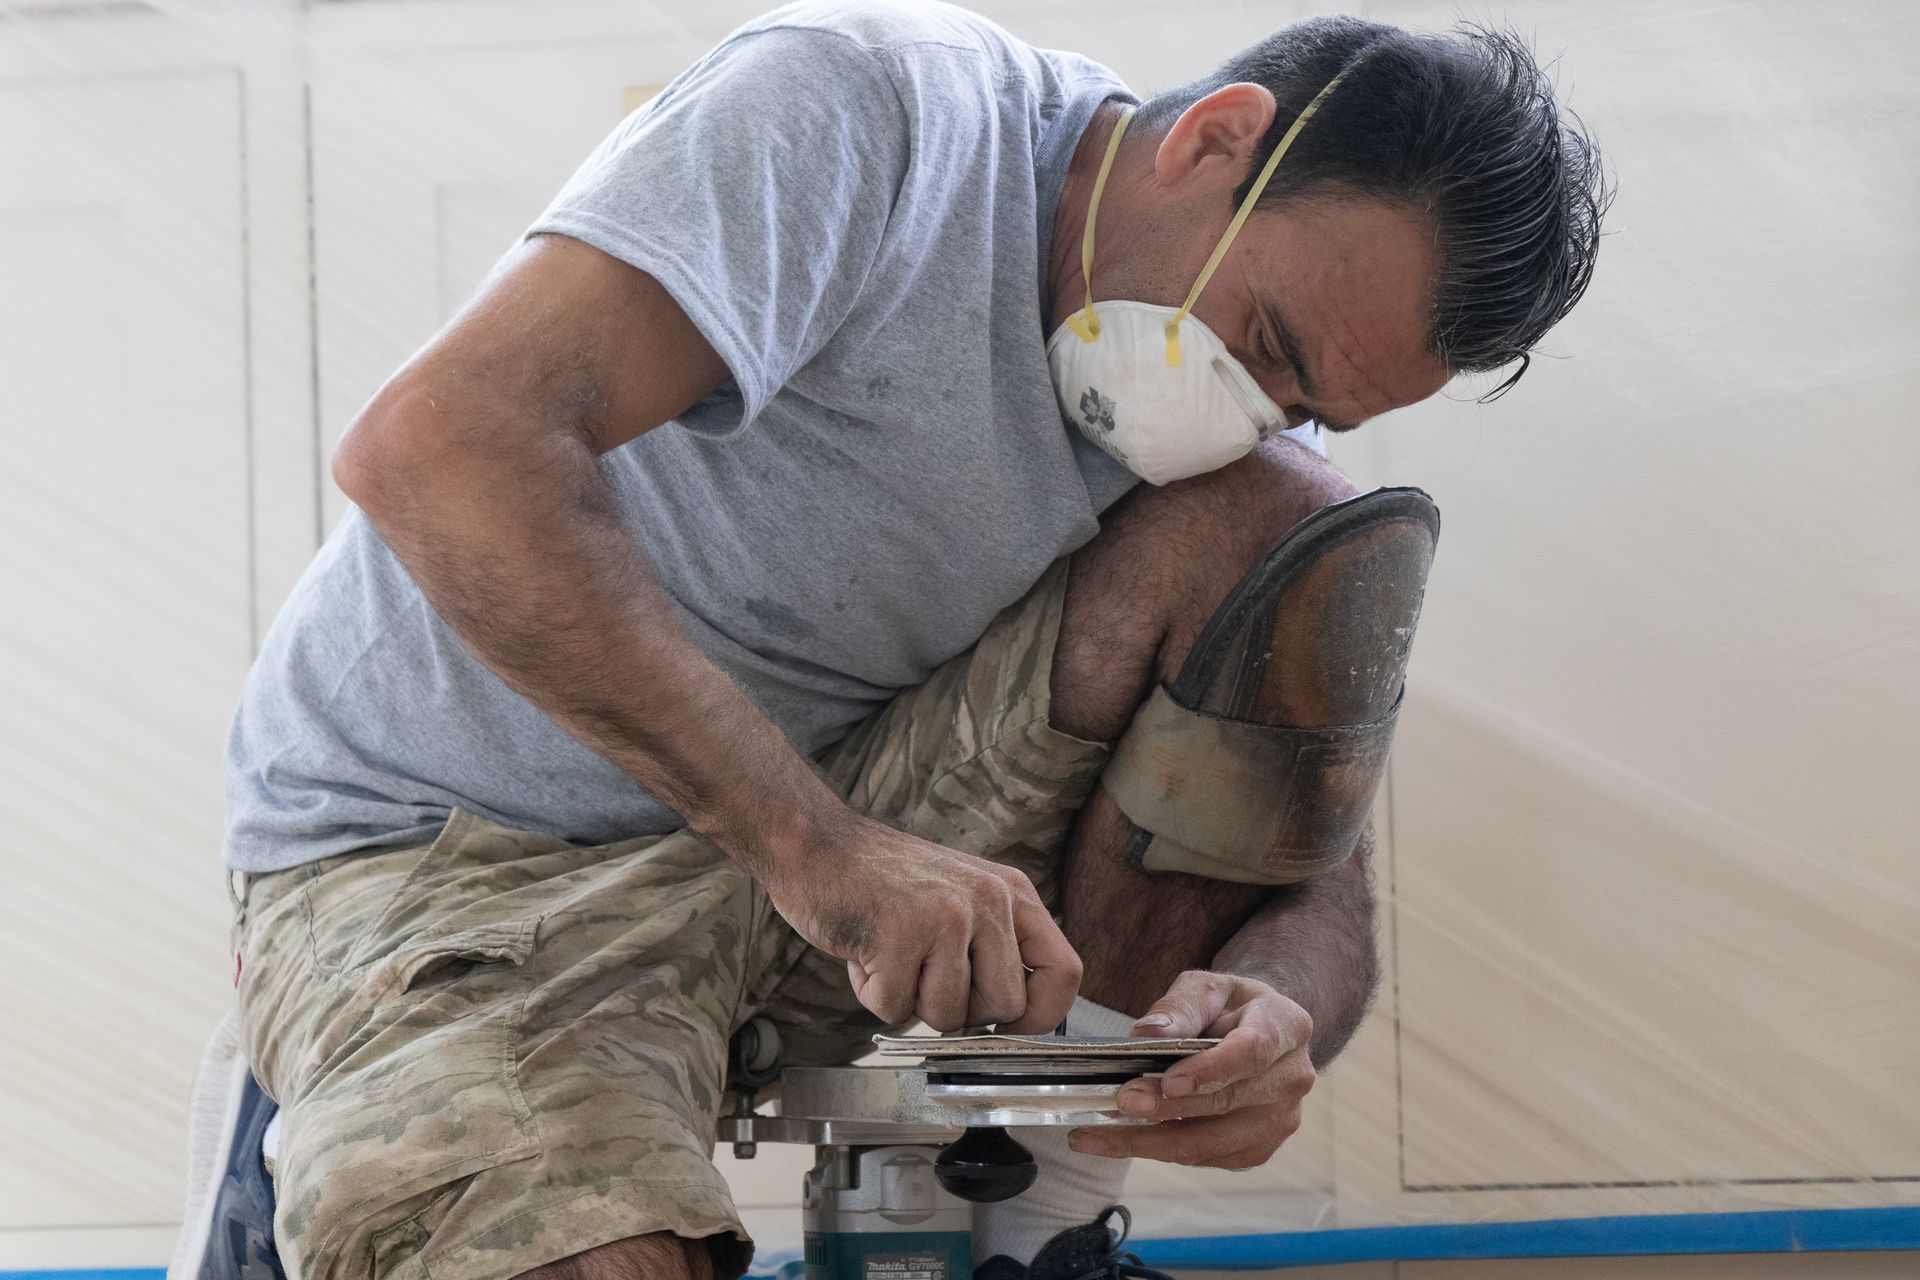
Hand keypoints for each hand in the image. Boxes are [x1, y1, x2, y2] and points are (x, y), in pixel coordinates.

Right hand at [765, 810, 1081, 1032]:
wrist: (815, 843)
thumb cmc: (882, 879)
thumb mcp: (960, 894)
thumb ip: (994, 943)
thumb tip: (1018, 1015)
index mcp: (1011, 891)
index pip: (1064, 972)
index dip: (1042, 1015)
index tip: (1010, 1027)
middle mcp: (988, 901)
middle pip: (1006, 1007)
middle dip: (961, 1012)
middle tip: (924, 977)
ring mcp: (946, 917)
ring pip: (949, 1017)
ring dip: (910, 1001)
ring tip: (889, 956)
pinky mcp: (899, 935)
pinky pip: (895, 1010)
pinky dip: (872, 994)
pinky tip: (864, 953)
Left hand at [1068, 970, 1314, 1169]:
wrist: (1259, 1032)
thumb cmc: (1229, 1006)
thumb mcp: (1206, 987)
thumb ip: (1180, 1006)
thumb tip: (1148, 1033)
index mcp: (1286, 1026)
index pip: (1251, 1051)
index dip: (1210, 1070)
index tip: (1168, 1080)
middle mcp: (1292, 1077)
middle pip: (1226, 1102)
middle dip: (1167, 1107)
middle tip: (1119, 1102)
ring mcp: (1279, 1119)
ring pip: (1211, 1142)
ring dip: (1153, 1140)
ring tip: (1101, 1132)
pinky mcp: (1258, 1148)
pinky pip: (1206, 1158)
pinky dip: (1161, 1151)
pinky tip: (1123, 1139)